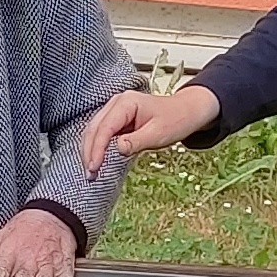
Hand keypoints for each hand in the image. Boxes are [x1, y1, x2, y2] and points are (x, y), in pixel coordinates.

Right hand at [79, 82, 217, 175]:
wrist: (187, 111)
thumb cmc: (176, 119)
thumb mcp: (158, 133)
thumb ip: (137, 141)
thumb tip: (117, 149)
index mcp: (126, 102)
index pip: (104, 127)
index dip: (97, 149)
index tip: (95, 167)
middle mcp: (116, 103)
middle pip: (93, 129)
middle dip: (89, 152)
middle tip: (90, 174)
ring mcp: (115, 110)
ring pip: (94, 131)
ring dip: (90, 151)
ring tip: (92, 172)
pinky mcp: (117, 120)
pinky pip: (101, 134)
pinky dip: (97, 148)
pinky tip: (97, 161)